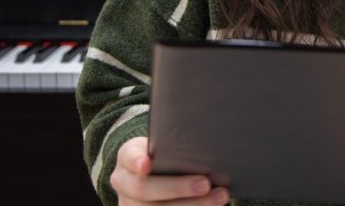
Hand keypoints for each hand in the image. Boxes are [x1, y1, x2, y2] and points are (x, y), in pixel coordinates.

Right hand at [110, 136, 230, 205]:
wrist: (151, 174)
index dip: (137, 162)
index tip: (147, 165)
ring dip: (194, 205)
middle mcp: (124, 184)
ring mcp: (131, 205)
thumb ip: (172, 145)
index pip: (129, 157)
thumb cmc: (163, 155)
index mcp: (127, 158)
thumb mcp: (162, 146)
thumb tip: (204, 144)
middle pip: (145, 189)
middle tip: (205, 183)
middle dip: (178, 187)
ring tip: (220, 196)